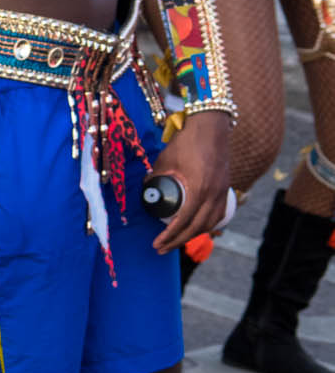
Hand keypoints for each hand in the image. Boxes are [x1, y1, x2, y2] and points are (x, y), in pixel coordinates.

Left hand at [147, 110, 231, 252]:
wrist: (211, 124)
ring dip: (194, 234)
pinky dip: (208, 224)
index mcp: (199, 189)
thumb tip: (147, 188)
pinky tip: (197, 227)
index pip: (184, 221)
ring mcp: (223, 190)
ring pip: (211, 223)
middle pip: (198, 228)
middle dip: (178, 241)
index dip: (170, 236)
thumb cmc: (187, 140)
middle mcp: (214, 193)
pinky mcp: (226, 187)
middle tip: (162, 248)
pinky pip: (219, 213)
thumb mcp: (165, 159)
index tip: (157, 244)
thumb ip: (155, 176)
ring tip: (177, 240)